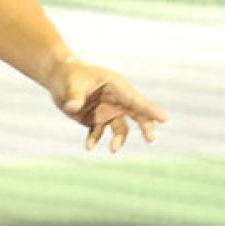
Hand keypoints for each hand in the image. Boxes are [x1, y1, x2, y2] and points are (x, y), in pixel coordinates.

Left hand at [50, 60, 167, 152]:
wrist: (60, 79)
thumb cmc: (71, 75)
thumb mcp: (73, 84)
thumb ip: (75, 96)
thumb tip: (72, 108)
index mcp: (117, 87)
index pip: (136, 100)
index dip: (150, 110)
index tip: (164, 119)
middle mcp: (117, 100)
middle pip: (137, 115)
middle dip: (145, 127)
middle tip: (151, 138)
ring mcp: (108, 111)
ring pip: (121, 128)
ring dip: (118, 140)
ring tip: (113, 150)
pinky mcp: (96, 120)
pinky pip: (99, 133)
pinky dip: (94, 140)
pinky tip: (88, 147)